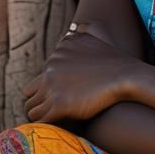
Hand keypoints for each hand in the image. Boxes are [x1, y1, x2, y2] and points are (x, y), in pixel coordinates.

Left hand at [23, 28, 140, 123]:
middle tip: (48, 110)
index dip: (48, 87)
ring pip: (31, 107)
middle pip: (29, 91)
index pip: (41, 75)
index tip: (57, 97)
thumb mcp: (95, 35)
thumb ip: (82, 30)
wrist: (125, 77)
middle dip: (37, 100)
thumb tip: (74, 26)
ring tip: (49, 122)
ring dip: (38, 114)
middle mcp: (50, 68)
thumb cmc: (114, 60)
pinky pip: (40, 119)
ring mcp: (53, 87)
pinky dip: (43, 124)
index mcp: (57, 53)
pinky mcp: (59, 105)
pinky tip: (52, 127)